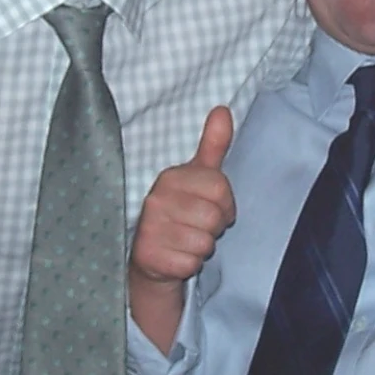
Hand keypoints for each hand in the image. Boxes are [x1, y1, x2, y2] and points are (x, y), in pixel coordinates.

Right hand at [128, 108, 233, 352]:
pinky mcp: (149, 256)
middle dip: (213, 228)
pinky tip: (175, 256)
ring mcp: (150, 228)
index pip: (221, 189)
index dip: (225, 205)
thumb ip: (212, 145)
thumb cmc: (180, 213)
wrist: (151, 257)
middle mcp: (156, 199)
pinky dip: (188, 265)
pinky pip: (191, 263)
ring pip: (205, 242)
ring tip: (185, 241)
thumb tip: (222, 109)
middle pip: (215, 217)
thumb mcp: (198, 177)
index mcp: (170, 177)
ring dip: (201, 247)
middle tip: (196, 227)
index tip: (211, 208)